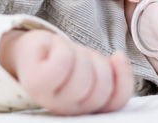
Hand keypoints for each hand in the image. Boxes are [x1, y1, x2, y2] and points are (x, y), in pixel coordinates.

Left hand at [0, 29, 133, 114]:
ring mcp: (51, 100)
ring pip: (83, 73)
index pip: (117, 100)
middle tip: (83, 58)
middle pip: (101, 85)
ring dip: (79, 54)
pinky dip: (63, 48)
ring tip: (68, 55)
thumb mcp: (93, 67)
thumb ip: (112, 76)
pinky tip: (55, 49)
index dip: (124, 77)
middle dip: (97, 62)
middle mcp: (69, 110)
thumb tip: (120, 58)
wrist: (33, 54)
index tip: (117, 56)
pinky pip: (63, 62)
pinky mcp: (37, 84)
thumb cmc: (66, 62)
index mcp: (87, 108)